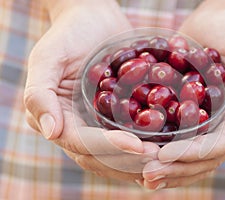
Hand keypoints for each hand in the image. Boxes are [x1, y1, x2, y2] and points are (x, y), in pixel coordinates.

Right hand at [24, 1, 158, 180]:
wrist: (94, 20)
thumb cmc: (68, 34)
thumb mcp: (47, 58)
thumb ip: (40, 94)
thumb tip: (51, 133)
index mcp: (59, 119)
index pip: (82, 143)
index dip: (108, 147)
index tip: (136, 146)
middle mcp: (78, 128)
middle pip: (101, 157)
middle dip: (129, 160)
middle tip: (159, 158)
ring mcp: (99, 125)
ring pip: (118, 155)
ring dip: (142, 161)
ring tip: (167, 157)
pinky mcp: (118, 119)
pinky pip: (132, 137)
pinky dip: (148, 146)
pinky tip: (169, 148)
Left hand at [140, 8, 224, 188]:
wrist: (214, 24)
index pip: (218, 145)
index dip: (193, 154)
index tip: (166, 155)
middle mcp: (219, 125)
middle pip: (199, 158)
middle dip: (174, 168)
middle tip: (146, 175)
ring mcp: (200, 122)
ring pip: (183, 154)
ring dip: (163, 167)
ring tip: (139, 175)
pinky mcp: (181, 113)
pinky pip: (169, 136)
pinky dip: (155, 149)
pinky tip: (135, 156)